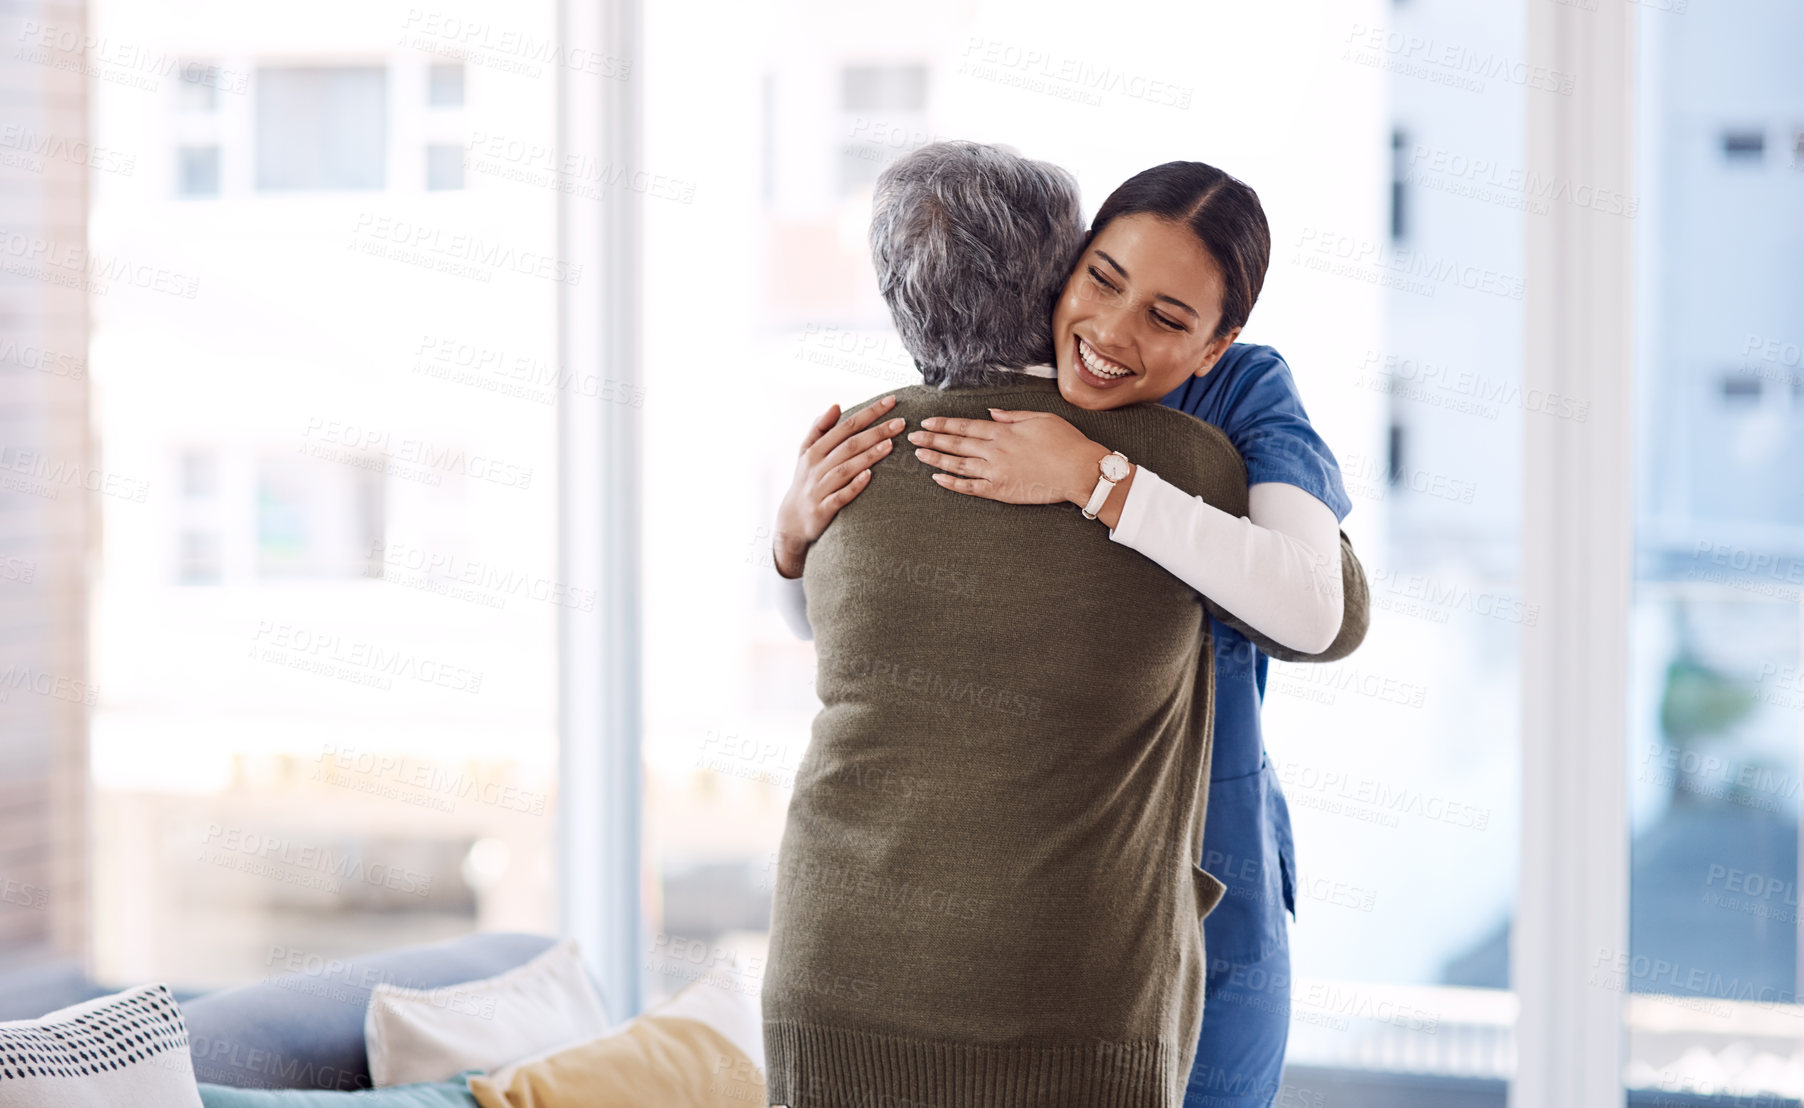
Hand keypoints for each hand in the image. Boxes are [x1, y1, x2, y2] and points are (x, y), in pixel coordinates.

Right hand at [772, 396, 906, 577]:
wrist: (792, 520)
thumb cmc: (806, 480)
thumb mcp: (806, 452)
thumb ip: (819, 428)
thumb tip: (836, 405)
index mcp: (814, 450)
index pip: (846, 426)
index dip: (869, 413)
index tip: (891, 401)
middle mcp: (816, 467)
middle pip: (849, 445)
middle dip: (876, 432)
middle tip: (901, 422)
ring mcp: (820, 488)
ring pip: (846, 468)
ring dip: (868, 456)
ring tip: (891, 444)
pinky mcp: (824, 509)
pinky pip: (841, 496)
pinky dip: (854, 485)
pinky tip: (870, 476)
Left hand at [907, 409, 1112, 505]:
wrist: (1079, 470)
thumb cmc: (1065, 442)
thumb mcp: (1040, 418)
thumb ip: (1012, 416)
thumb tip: (991, 414)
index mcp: (1004, 432)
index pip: (965, 426)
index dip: (943, 424)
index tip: (927, 422)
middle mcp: (995, 451)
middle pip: (956, 444)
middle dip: (932, 440)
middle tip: (912, 437)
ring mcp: (996, 472)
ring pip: (958, 465)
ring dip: (936, 459)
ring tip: (919, 456)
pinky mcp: (1000, 491)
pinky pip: (970, 488)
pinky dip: (952, 483)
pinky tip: (937, 479)